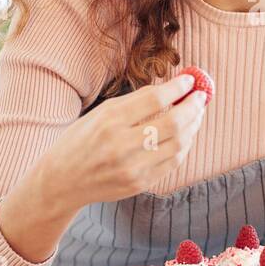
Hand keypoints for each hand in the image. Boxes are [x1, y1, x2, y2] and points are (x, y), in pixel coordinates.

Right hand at [44, 73, 208, 210]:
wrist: (62, 181)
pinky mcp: (139, 184)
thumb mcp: (100, 113)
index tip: (191, 81)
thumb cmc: (81, 140)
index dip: (178, 88)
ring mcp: (132, 168)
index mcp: (109, 121)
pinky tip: (186, 135)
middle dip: (193, 107)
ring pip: (178, 144)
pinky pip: (172, 162)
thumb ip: (135, 101)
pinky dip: (184, 146)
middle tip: (202, 96)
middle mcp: (121, 145)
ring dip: (193, 126)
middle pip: (173, 123)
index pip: (155, 99)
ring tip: (197, 114)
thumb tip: (171, 87)